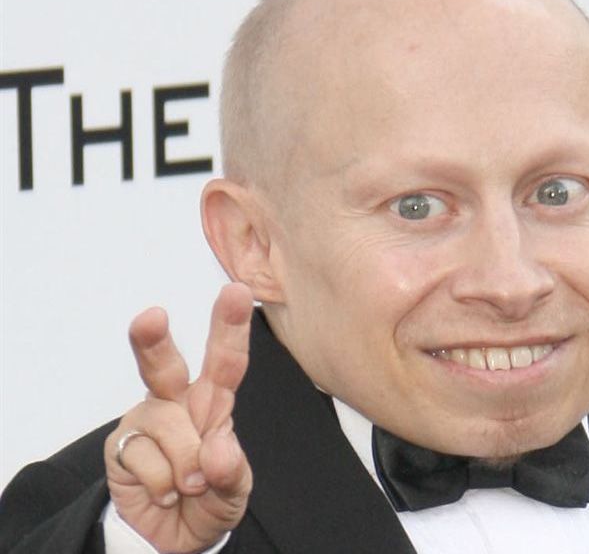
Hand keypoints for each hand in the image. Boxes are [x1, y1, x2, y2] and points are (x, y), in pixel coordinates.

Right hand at [104, 283, 253, 552]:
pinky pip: (145, 460)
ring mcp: (146, 421)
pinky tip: (164, 491)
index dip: (230, 327)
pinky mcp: (121, 446)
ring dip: (185, 465)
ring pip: (166, 426)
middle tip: (151, 317)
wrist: (174, 538)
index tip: (234, 292)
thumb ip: (231, 469)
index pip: (226, 361)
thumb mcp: (235, 488)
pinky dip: (162, 485)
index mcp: (213, 402)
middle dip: (154, 340)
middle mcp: (177, 402)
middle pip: (165, 365)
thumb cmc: (210, 499)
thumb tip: (216, 451)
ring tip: (189, 486)